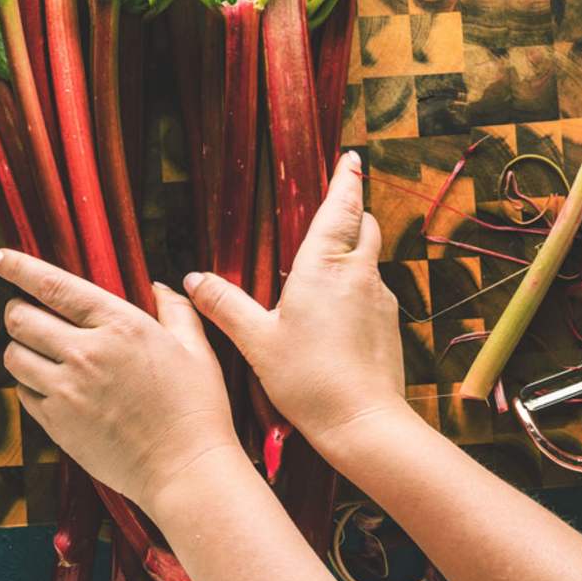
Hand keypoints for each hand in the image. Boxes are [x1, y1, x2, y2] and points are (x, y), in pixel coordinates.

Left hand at [0, 249, 239, 510]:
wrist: (186, 469)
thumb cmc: (196, 408)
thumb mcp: (196, 348)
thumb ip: (176, 310)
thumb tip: (160, 287)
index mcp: (120, 325)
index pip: (53, 285)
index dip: (18, 267)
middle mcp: (87, 354)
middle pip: (20, 319)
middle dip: (18, 312)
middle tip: (28, 315)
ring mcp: (68, 391)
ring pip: (13, 357)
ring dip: (20, 349)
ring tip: (40, 352)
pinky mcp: (57, 424)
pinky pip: (23, 394)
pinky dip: (29, 384)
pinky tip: (51, 385)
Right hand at [184, 151, 405, 451]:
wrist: (364, 422)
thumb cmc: (308, 379)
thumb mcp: (256, 341)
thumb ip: (225, 305)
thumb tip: (193, 279)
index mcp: (326, 266)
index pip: (340, 208)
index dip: (345, 180)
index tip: (350, 158)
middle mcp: (359, 274)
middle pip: (363, 226)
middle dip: (350, 211)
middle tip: (332, 203)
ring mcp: (379, 299)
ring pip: (369, 258)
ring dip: (351, 250)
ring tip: (322, 260)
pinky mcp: (387, 325)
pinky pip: (371, 290)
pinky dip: (355, 284)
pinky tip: (332, 308)